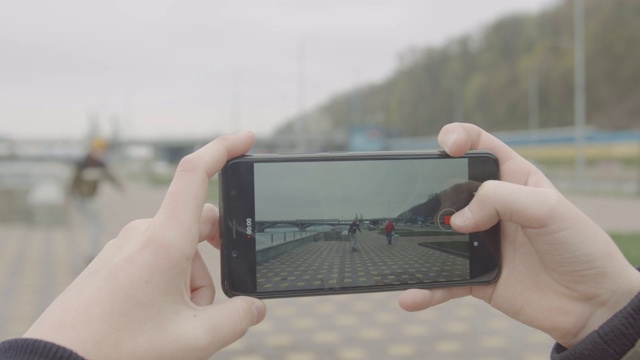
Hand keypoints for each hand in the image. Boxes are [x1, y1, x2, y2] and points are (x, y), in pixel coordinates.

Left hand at [24, 132, 265, 359]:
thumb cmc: (123, 348)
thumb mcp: (194, 340)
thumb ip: (237, 319)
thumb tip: (256, 307)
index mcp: (165, 240)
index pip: (196, 174)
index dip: (224, 148)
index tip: (248, 138)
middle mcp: (143, 233)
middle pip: (198, 226)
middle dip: (214, 262)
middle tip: (204, 308)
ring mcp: (124, 245)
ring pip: (178, 249)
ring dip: (189, 281)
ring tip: (173, 324)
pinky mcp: (112, 260)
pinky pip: (155, 259)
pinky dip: (168, 282)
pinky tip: (156, 318)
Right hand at [398, 123, 639, 347]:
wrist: (593, 304)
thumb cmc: (580, 247)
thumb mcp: (549, 209)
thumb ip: (501, 200)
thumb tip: (456, 219)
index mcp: (513, 179)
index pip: (479, 146)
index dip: (459, 137)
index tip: (448, 147)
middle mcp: (493, 207)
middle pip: (449, 187)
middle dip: (429, 188)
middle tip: (424, 202)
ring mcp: (481, 241)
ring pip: (439, 234)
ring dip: (419, 238)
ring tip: (404, 243)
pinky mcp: (476, 275)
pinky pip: (444, 280)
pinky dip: (425, 289)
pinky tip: (409, 295)